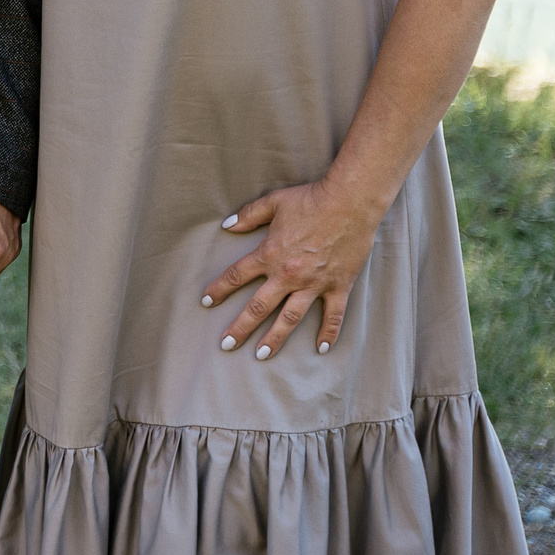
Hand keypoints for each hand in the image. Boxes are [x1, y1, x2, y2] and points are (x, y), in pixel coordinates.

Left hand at [201, 179, 381, 359]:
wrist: (349, 202)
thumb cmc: (310, 200)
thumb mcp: (273, 203)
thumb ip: (248, 215)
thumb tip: (227, 225)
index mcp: (269, 254)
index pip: (237, 275)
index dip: (219, 289)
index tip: (206, 302)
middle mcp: (288, 274)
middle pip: (258, 306)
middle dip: (240, 327)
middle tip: (226, 345)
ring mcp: (314, 284)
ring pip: (290, 318)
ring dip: (275, 338)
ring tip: (262, 355)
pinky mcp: (339, 287)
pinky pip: (333, 316)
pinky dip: (328, 333)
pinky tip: (321, 349)